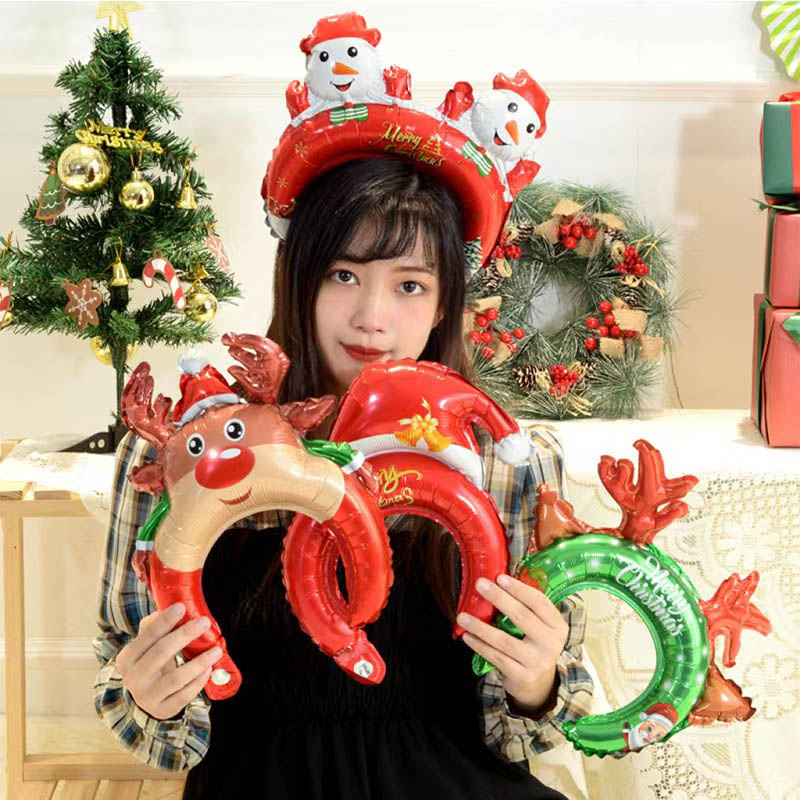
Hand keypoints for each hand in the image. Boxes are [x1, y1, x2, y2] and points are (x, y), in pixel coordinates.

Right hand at [116, 602, 221, 719]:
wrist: (144, 698)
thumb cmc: (150, 662)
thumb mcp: (145, 646)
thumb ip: (154, 626)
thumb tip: (170, 607)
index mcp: (127, 657)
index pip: (147, 636)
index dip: (164, 621)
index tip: (181, 607)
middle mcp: (133, 678)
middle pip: (161, 652)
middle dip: (185, 635)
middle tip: (204, 622)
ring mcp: (147, 696)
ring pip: (176, 678)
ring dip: (199, 662)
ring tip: (216, 650)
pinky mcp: (162, 709)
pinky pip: (184, 695)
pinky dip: (198, 682)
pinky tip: (209, 670)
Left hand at [457, 574, 568, 715]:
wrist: (540, 684)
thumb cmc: (534, 644)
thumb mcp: (540, 627)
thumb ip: (527, 608)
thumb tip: (497, 580)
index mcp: (557, 625)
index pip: (539, 602)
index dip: (519, 589)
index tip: (500, 577)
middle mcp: (551, 643)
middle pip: (522, 616)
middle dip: (499, 598)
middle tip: (480, 584)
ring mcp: (537, 661)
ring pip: (504, 640)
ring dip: (480, 626)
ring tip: (462, 616)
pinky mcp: (523, 676)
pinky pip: (496, 658)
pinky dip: (480, 646)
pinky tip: (467, 636)